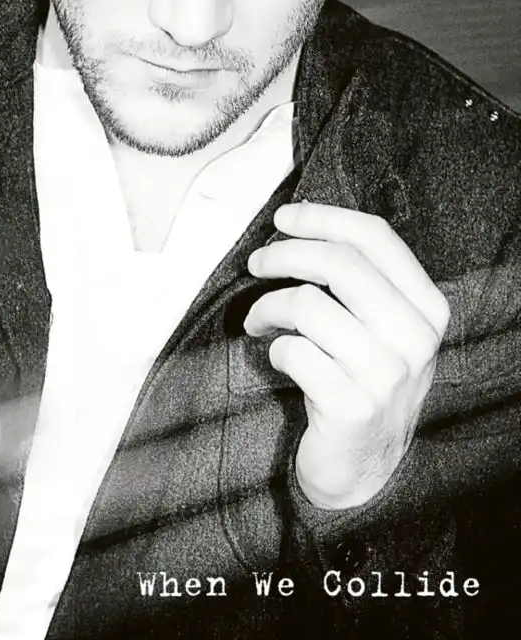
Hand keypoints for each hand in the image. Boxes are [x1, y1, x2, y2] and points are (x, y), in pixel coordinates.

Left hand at [243, 202, 449, 509]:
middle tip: (256, 263)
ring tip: (258, 320)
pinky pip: (292, 351)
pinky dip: (272, 347)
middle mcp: (416, 338)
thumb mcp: (378, 325)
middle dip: (283, 253)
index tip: (282, 218)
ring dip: (267, 306)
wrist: (364, 465)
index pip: (375, 237)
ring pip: (307, 304)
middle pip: (338, 262)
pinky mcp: (352, 407)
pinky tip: (277, 356)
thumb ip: (356, 276)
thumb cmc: (359, 378)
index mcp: (427, 307)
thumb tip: (299, 218)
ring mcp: (387, 375)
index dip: (321, 218)